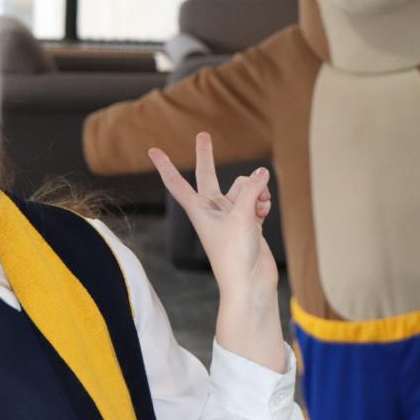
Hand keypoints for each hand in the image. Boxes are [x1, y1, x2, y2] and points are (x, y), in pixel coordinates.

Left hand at [148, 132, 276, 302]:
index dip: (165, 165)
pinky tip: (266, 209)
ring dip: (255, 189)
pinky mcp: (248, 223)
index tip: (153, 150)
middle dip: (207, 156)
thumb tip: (261, 172)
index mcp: (198, 210)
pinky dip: (263, 201)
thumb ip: (251, 190)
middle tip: (203, 135)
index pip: (177, 183)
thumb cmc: (235, 256)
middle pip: (208, 175)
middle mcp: (212, 210)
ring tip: (262, 202)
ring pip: (243, 188)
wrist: (250, 285)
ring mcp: (231, 216)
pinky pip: (256, 200)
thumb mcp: (241, 216)